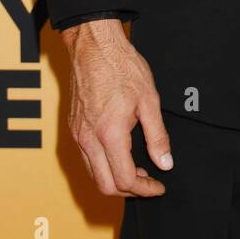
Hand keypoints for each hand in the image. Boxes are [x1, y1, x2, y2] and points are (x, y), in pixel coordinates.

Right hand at [61, 19, 173, 196]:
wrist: (93, 46)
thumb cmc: (121, 67)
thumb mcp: (149, 100)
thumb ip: (158, 136)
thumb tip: (165, 163)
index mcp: (110, 134)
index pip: (125, 179)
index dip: (145, 189)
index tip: (159, 186)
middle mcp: (88, 139)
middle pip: (105, 186)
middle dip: (129, 192)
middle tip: (149, 183)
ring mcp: (78, 135)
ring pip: (93, 175)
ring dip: (115, 180)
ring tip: (138, 170)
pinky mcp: (74, 129)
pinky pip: (87, 159)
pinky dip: (103, 167)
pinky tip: (120, 155)